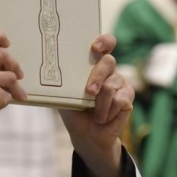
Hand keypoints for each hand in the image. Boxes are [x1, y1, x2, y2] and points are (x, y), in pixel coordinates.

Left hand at [59, 34, 133, 176]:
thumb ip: (64, 82)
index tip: (94, 47)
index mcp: (93, 65)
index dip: (103, 41)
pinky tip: (103, 118)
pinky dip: (108, 112)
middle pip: (108, 62)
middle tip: (89, 92)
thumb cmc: (74, 111)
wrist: (87, 135)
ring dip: (100, 104)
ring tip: (94, 114)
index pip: (105, 44)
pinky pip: (120, 100)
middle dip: (97, 76)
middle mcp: (109, 70)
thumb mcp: (65, 95)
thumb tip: (47, 71)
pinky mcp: (128, 97)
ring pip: (112, 85)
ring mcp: (120, 83)